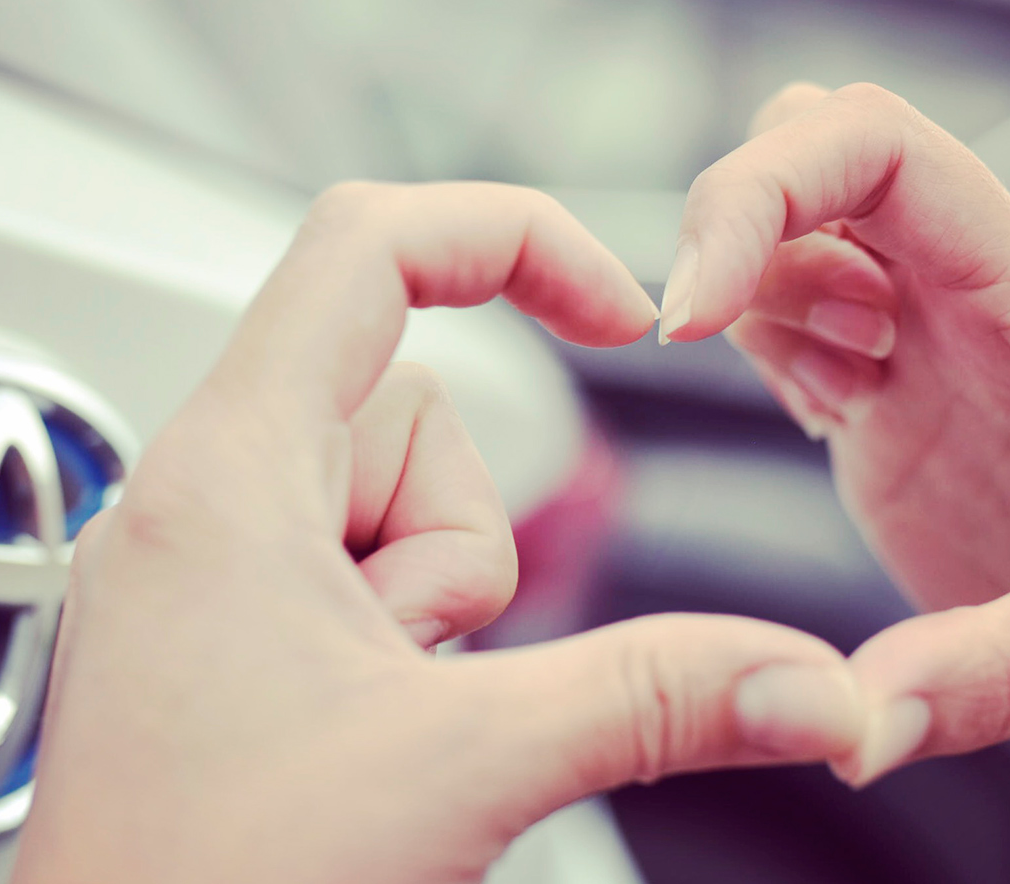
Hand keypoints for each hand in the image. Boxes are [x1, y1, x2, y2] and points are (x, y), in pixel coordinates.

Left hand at [11, 182, 863, 883]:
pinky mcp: (224, 633)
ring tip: (378, 712)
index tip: (614, 310)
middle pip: (409, 398)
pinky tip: (361, 728)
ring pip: (392, 500)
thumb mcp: (463, 772)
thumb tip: (810, 683)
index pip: (369, 245)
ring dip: (431, 598)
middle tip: (418, 666)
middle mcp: (199, 497)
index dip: (513, 237)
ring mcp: (207, 568)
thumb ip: (656, 702)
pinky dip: (397, 635)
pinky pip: (354, 573)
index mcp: (229, 471)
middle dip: (465, 531)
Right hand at [662, 82, 1009, 835]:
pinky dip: (759, 348)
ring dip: (754, 297)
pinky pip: (788, 316)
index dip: (763, 194)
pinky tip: (817, 417)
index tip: (691, 311)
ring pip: (792, 232)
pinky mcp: (886, 404)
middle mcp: (974, 300)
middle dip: (737, 223)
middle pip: (818, 155)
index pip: (879, 151)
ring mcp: (925, 349)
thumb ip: (986, 679)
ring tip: (829, 401)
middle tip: (721, 341)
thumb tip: (854, 728)